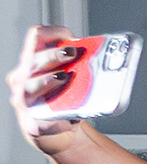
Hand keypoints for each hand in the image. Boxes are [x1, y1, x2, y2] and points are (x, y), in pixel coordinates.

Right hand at [8, 26, 90, 154]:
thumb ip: (80, 66)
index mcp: (33, 60)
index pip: (36, 37)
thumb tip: (105, 57)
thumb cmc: (65, 100)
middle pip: (35, 58)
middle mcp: (23, 76)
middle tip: (72, 53)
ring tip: (64, 77)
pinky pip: (37, 114)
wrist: (60, 131)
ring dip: (48, 79)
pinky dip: (51, 112)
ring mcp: (23, 97)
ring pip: (31, 84)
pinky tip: (64, 113)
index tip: (70, 37)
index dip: (53, 33)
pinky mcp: (30, 120)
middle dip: (54, 54)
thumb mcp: (72, 79)